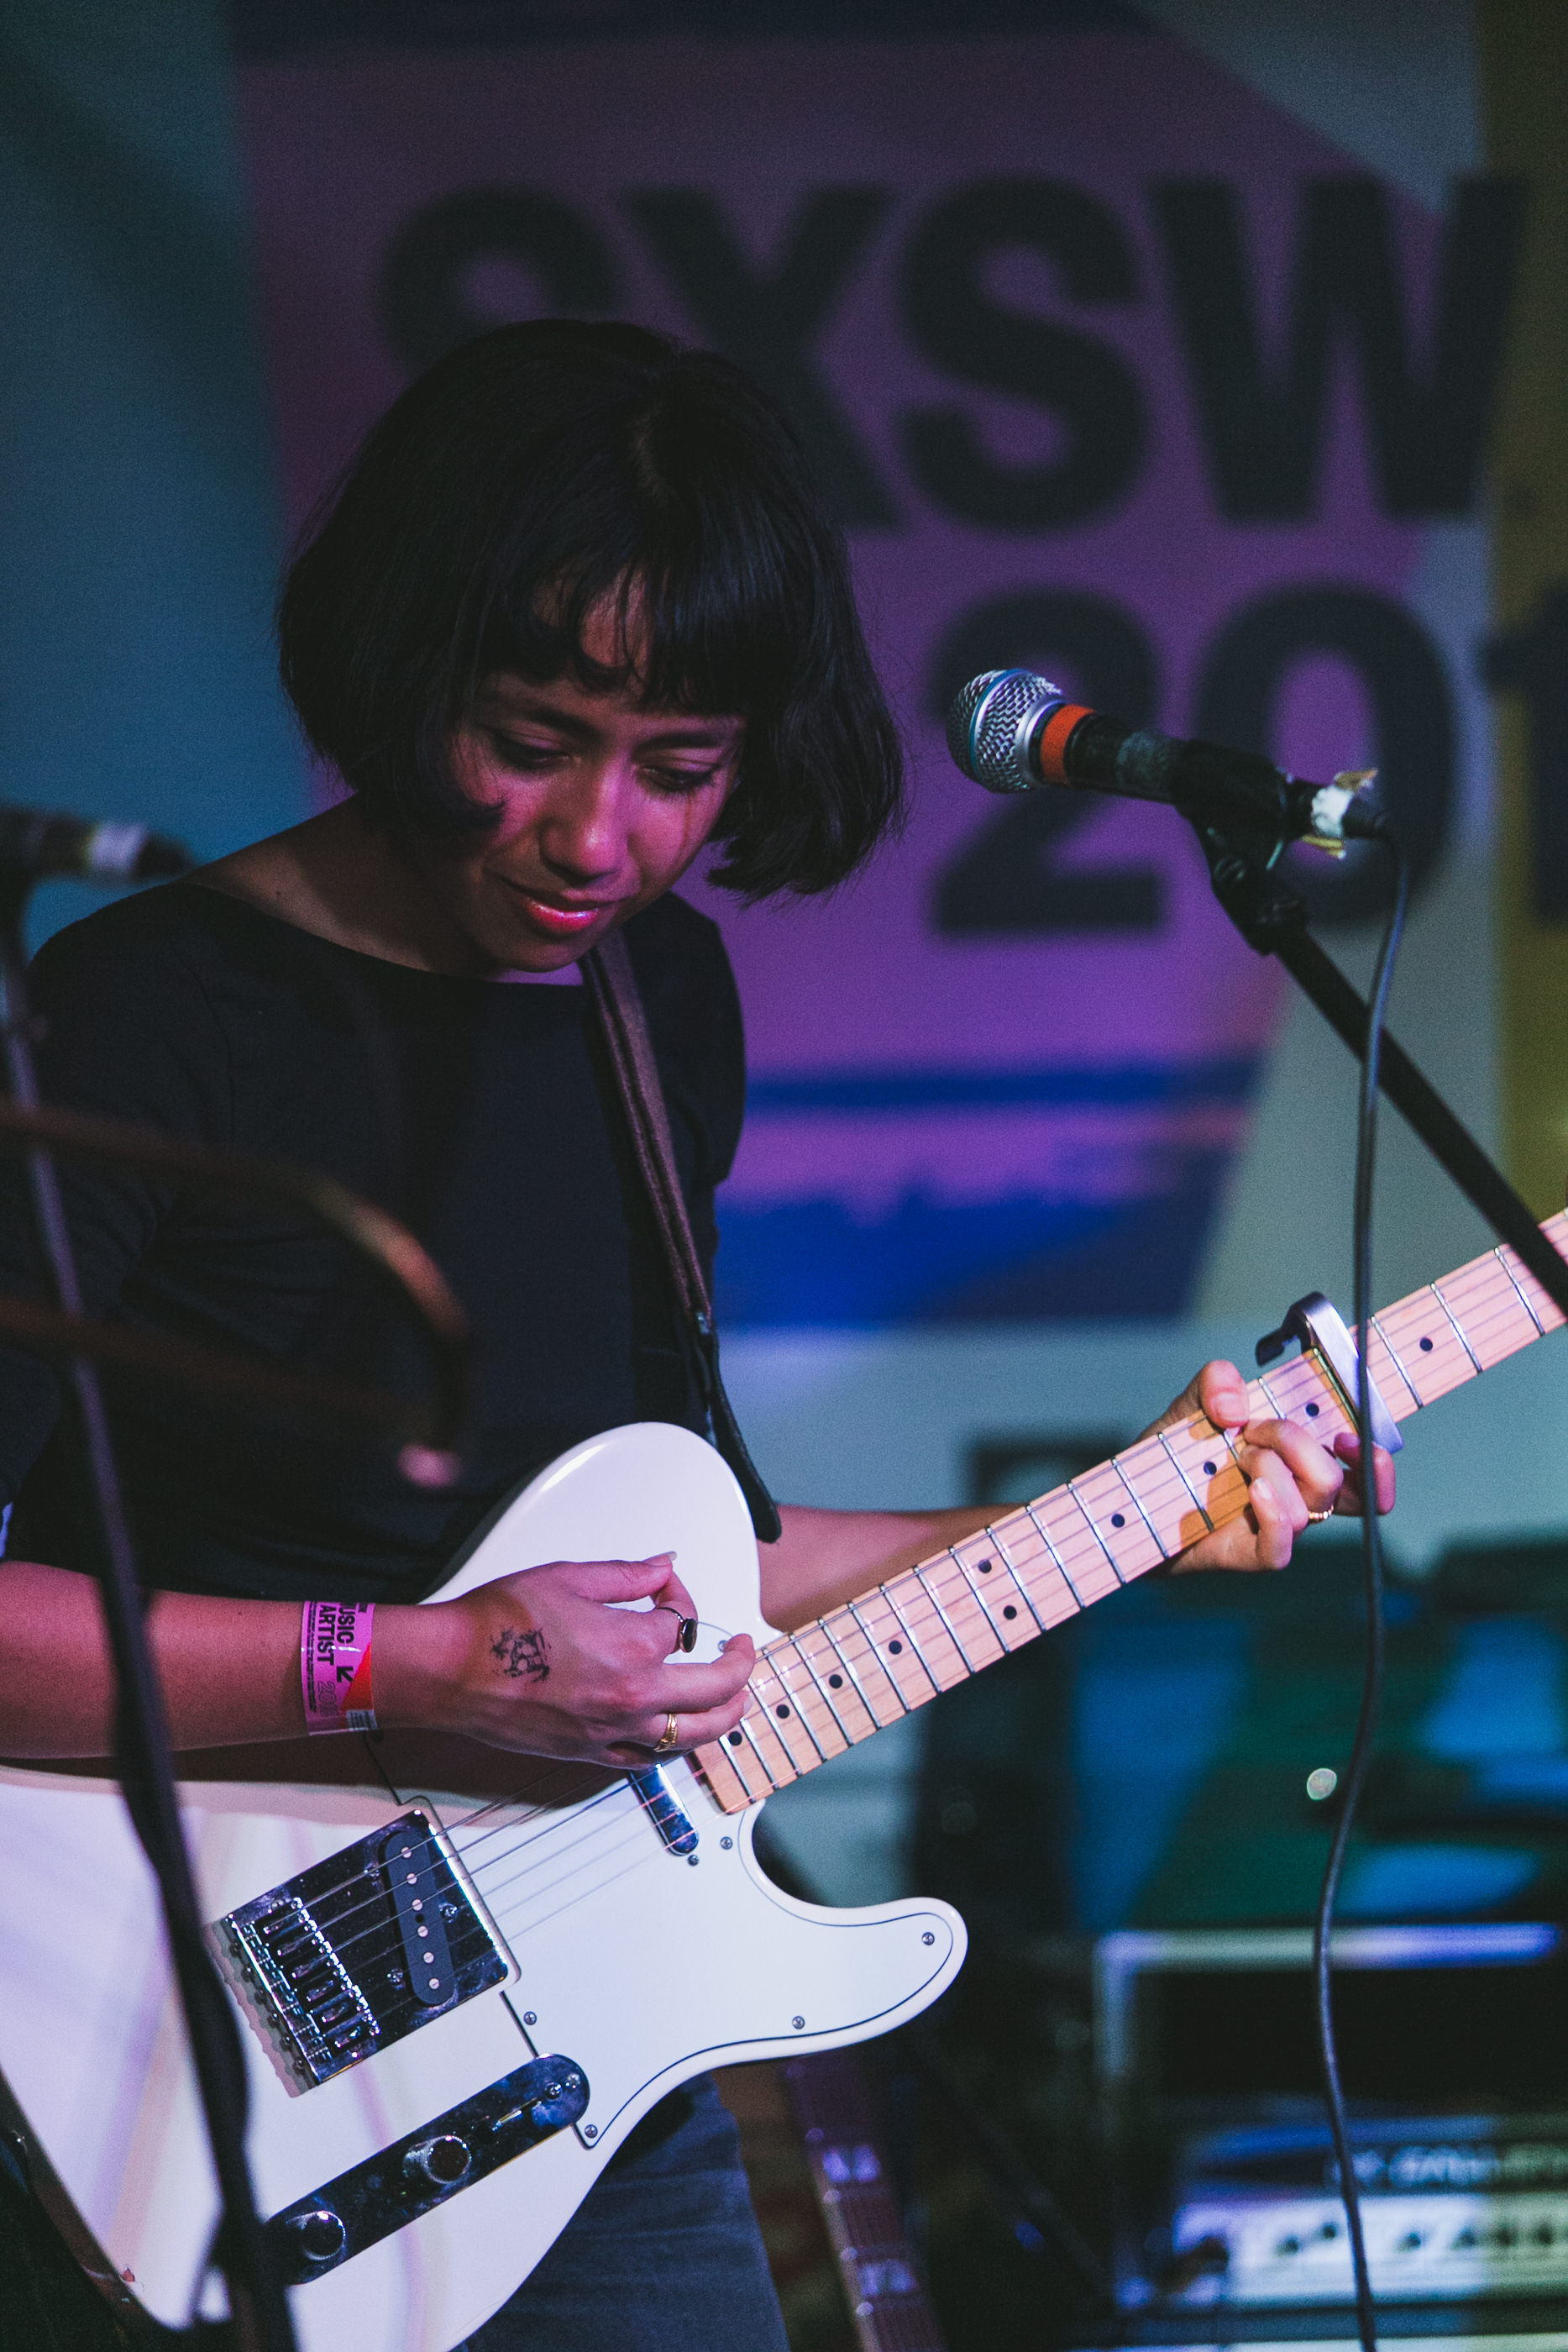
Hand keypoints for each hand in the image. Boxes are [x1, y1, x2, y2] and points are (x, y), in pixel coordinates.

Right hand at [392, 1553, 754, 1765]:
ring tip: (734, 1701)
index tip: (664, 1587)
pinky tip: (676, 1735)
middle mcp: (636, 1696)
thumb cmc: (499, 1623)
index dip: (680, 1598)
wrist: (452, 1670)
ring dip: (724, 1716)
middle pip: (716, 1689)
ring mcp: (614, 1731)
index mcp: (636, 1647)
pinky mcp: (590, 1754)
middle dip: (740, 1665)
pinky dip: (672, 1747)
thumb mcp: (570, 1577)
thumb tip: (665, 1566)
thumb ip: (630, 1575)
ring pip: (693, 1736)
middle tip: (745, 1650)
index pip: (685, 1623)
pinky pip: (649, 1761)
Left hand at [1139, 1361, 1396, 1573]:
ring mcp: (1275, 1527)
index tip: (1348, 1435)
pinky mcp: (1248, 1554)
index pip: (1362, 1473)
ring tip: (1237, 1458)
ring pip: (1311, 1507)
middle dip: (1299, 1443)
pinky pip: (1281, 1549)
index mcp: (1299, 1463)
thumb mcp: (1192, 1406)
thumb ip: (1215, 1383)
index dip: (1374, 1463)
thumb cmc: (1175, 1456)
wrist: (1134, 1502)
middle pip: (1336, 1481)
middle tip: (1253, 1430)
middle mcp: (1296, 1497)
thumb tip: (1235, 1402)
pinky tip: (1254, 1490)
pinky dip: (1275, 1516)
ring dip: (1273, 1469)